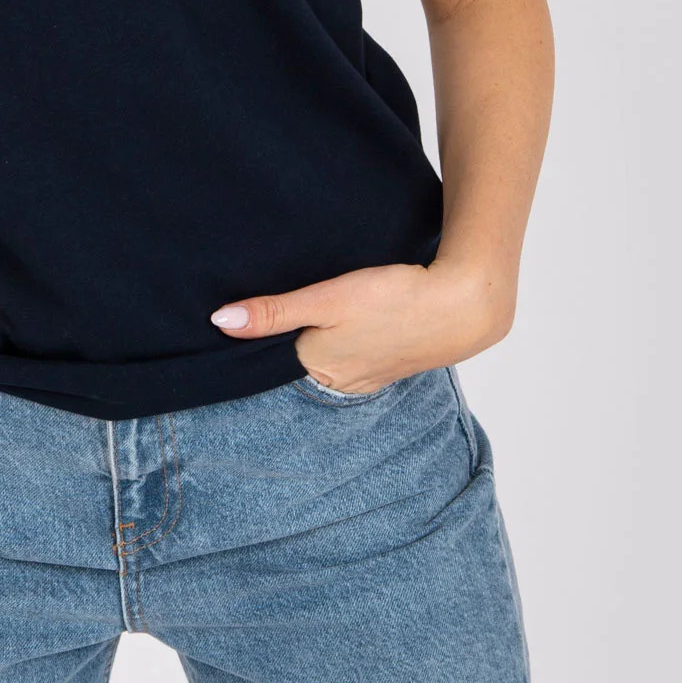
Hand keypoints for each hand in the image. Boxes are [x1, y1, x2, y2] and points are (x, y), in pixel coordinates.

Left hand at [209, 260, 507, 393]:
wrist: (462, 306)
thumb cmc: (393, 299)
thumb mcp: (327, 298)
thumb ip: (274, 312)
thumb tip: (219, 322)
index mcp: (319, 370)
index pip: (269, 367)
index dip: (254, 351)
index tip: (232, 332)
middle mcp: (340, 383)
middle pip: (296, 368)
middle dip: (281, 350)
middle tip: (267, 322)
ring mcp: (367, 378)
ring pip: (324, 364)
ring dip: (314, 347)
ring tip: (304, 323)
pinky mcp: (388, 365)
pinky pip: (351, 361)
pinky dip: (341, 347)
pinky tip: (343, 329)